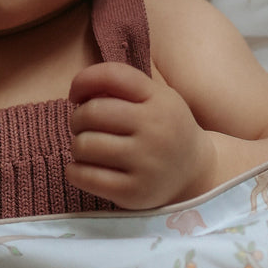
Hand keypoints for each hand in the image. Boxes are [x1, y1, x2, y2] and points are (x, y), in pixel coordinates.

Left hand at [66, 62, 216, 209]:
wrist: (194, 172)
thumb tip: (78, 91)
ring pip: (84, 145)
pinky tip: (83, 169)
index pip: (111, 76)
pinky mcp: (133, 192)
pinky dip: (74, 171)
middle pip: (91, 113)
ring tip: (90, 150)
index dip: (83, 81)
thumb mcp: (154, 97)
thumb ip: (120, 86)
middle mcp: (156, 129)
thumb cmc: (162, 128)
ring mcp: (146, 163)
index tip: (77, 96)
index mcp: (160, 100)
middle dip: (77, 119)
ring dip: (77, 147)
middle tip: (85, 128)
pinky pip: (84, 176)